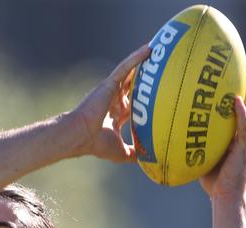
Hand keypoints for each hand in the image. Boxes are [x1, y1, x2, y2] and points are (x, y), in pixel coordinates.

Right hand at [72, 44, 150, 161]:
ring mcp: (112, 91)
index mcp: (116, 114)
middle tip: (164, 67)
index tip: (161, 94)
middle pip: (135, 85)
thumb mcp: (121, 152)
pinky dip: (137, 58)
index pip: (134, 103)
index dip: (146, 99)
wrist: (81, 136)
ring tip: (161, 51)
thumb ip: (135, 153)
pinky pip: (125, 67)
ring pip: (131, 72)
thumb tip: (150, 161)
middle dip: (147, 77)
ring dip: (144, 62)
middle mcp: (115, 100)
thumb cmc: (96, 144)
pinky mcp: (109, 84)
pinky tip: (150, 49)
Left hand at [200, 73, 245, 199]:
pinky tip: (236, 101)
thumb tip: (169, 135)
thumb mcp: (200, 157)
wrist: (224, 197)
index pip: (241, 115)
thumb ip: (192, 144)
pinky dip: (241, 113)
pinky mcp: (244, 149)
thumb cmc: (211, 181)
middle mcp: (244, 137)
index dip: (241, 99)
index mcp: (236, 139)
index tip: (234, 83)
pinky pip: (244, 127)